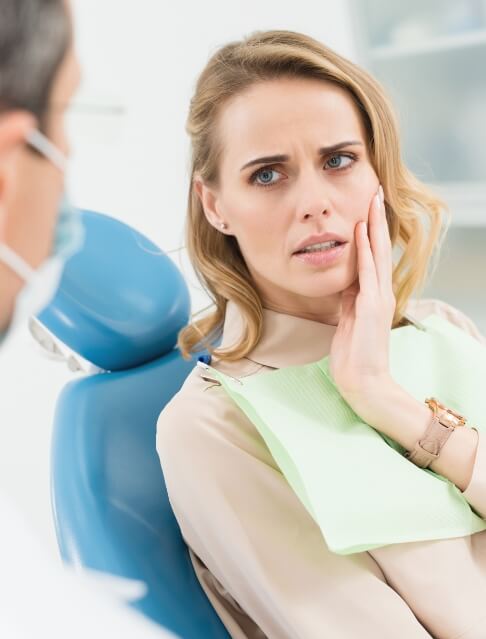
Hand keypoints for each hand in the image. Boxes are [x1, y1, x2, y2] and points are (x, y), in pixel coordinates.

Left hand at [328, 184, 395, 402]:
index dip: (370, 232)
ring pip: (377, 255)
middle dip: (376, 220)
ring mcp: (378, 299)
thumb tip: (345, 280)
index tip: (367, 208)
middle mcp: (380, 293)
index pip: (373, 256)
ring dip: (373, 227)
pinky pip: (367, 274)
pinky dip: (365, 252)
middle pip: (379, 249)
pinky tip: (361, 232)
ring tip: (372, 202)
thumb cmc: (354, 354)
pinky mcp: (371, 308)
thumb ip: (349, 298)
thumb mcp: (349, 319)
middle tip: (375, 193)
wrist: (364, 381)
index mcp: (373, 296)